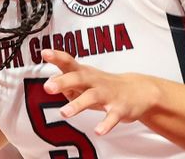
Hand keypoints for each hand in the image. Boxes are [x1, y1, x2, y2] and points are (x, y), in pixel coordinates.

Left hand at [43, 49, 157, 135]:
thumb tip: (51, 81)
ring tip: (64, 113)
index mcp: (85, 73)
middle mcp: (95, 81)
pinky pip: (112, 117)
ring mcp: (108, 94)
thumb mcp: (86, 81)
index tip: (45, 52)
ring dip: (77, 104)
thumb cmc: (105, 86)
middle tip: (47, 87)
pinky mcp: (119, 108)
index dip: (57, 56)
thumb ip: (67, 80)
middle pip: (78, 78)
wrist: (139, 91)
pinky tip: (98, 131)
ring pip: (92, 97)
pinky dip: (105, 124)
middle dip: (63, 82)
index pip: (69, 62)